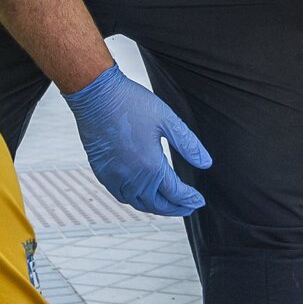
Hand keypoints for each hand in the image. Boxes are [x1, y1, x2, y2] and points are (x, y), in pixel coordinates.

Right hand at [62, 65, 212, 216]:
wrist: (97, 95)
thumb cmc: (130, 103)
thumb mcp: (167, 120)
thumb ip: (188, 144)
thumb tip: (205, 163)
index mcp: (151, 166)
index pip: (175, 193)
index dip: (189, 199)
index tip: (198, 200)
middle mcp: (132, 177)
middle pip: (157, 204)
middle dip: (175, 208)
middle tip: (187, 207)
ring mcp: (114, 177)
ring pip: (138, 203)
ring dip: (155, 207)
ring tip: (167, 204)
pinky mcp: (101, 172)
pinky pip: (120, 195)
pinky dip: (135, 200)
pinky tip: (141, 194)